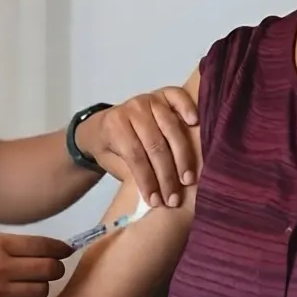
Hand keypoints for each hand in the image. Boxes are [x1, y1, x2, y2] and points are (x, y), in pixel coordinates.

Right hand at [0, 233, 71, 296]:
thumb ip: (7, 246)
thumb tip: (40, 250)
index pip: (42, 246)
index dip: (59, 248)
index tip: (66, 250)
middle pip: (48, 271)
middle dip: (54, 268)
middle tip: (52, 268)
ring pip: (39, 292)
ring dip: (38, 287)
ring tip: (26, 283)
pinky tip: (5, 296)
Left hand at [74, 88, 198, 207]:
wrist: (102, 124)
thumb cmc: (110, 148)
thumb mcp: (111, 162)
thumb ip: (131, 172)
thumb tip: (158, 195)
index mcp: (114, 125)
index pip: (135, 155)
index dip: (147, 180)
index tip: (157, 202)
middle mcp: (132, 109)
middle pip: (155, 144)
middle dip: (167, 175)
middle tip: (175, 199)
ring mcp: (149, 99)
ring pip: (170, 128)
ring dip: (182, 156)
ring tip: (188, 180)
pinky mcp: (162, 94)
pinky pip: (177, 97)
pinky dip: (187, 107)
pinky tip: (194, 123)